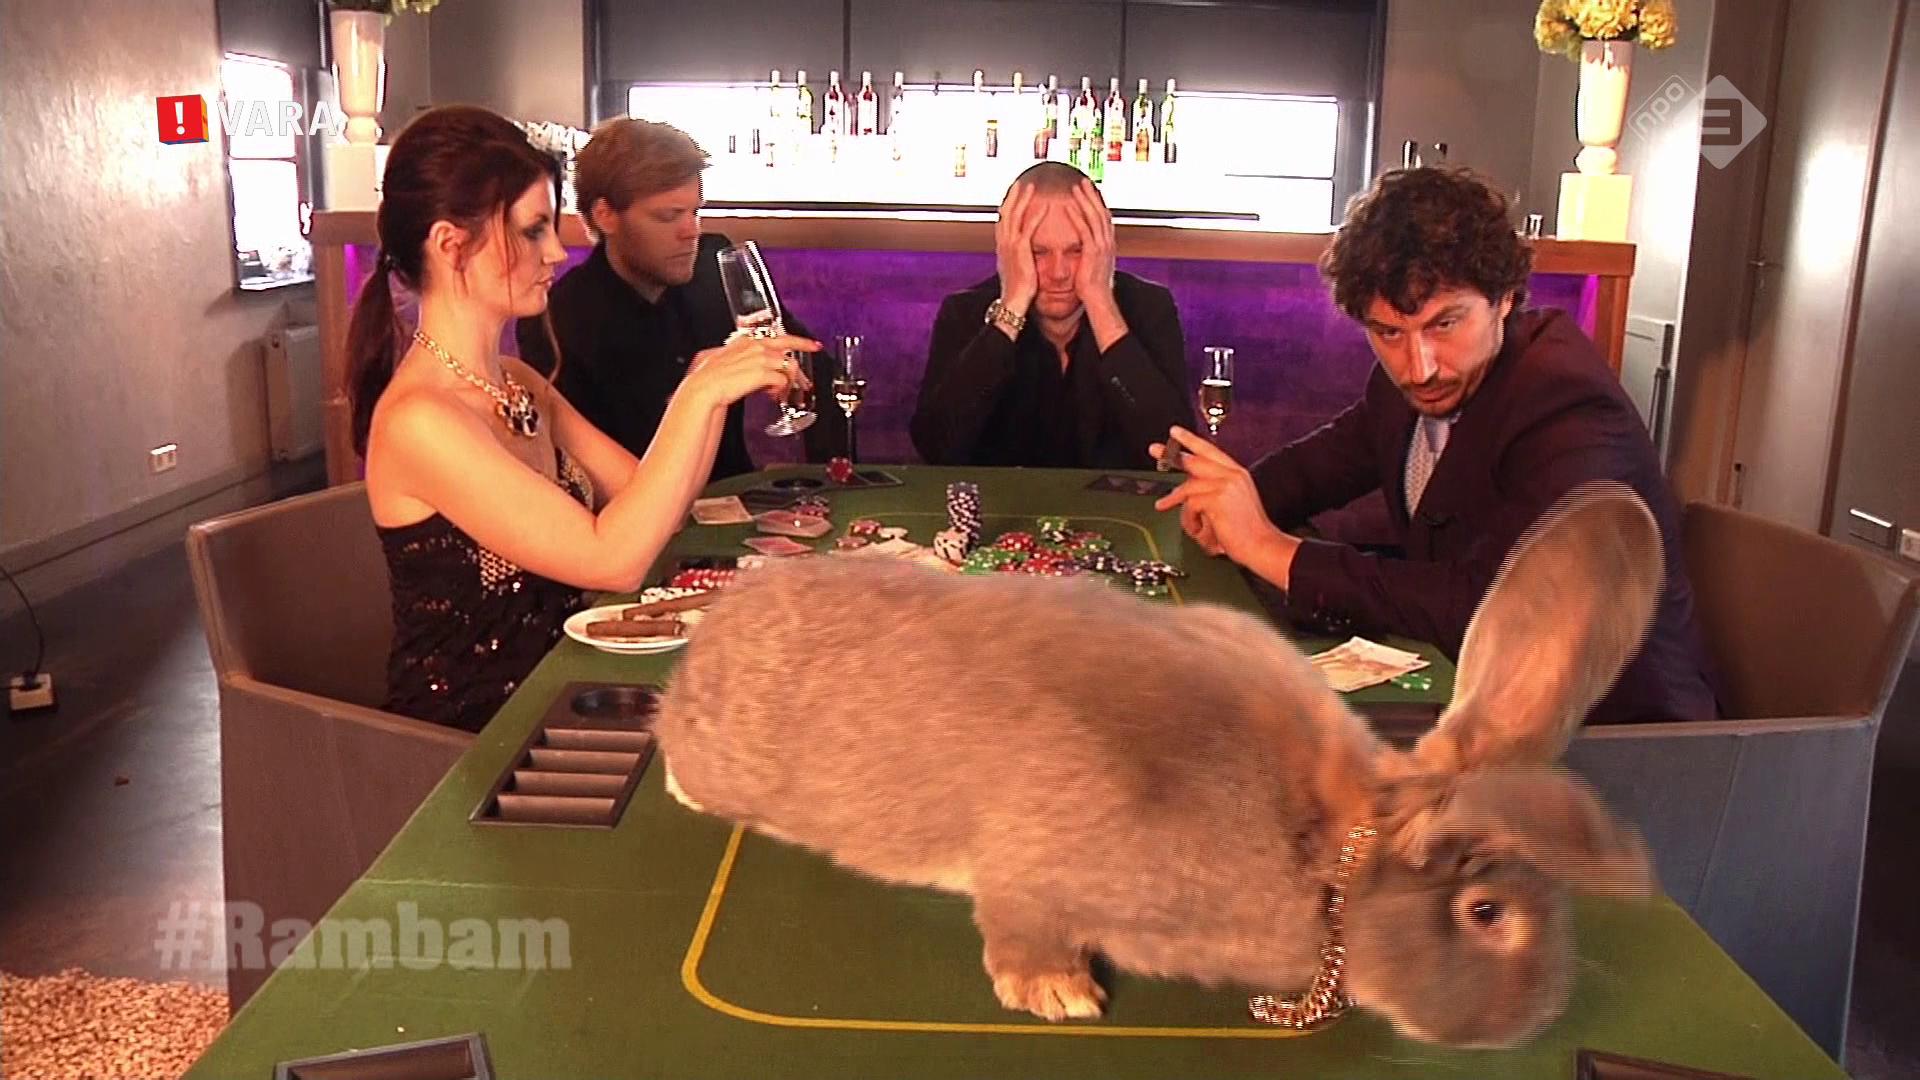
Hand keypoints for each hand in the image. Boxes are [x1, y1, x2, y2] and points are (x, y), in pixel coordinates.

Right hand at [685, 333, 818, 409]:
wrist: (703, 389)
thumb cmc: (706, 380)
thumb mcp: (719, 362)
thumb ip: (735, 361)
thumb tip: (745, 369)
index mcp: (743, 341)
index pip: (773, 335)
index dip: (792, 339)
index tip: (805, 341)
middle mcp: (754, 346)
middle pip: (787, 342)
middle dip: (804, 345)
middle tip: (815, 349)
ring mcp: (759, 358)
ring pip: (788, 364)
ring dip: (790, 380)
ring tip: (785, 392)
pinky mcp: (762, 372)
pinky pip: (782, 380)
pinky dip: (781, 390)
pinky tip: (774, 397)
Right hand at [994, 182, 1042, 316]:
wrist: (1014, 303)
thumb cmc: (1017, 289)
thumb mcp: (1015, 268)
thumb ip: (1016, 256)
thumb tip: (1018, 252)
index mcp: (1002, 247)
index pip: (1003, 220)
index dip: (1007, 205)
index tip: (1014, 194)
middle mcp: (1003, 243)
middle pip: (1005, 212)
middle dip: (1013, 196)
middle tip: (1020, 183)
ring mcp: (1010, 246)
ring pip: (1014, 216)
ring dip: (1023, 200)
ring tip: (1031, 187)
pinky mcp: (1021, 251)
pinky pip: (1028, 229)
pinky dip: (1035, 216)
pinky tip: (1044, 207)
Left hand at [1064, 179, 1116, 314]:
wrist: (1098, 301)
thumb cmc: (1093, 288)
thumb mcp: (1094, 266)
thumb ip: (1092, 254)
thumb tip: (1088, 250)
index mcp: (1108, 245)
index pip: (1104, 218)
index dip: (1098, 203)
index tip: (1091, 191)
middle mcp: (1107, 242)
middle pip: (1101, 212)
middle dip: (1093, 196)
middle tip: (1085, 181)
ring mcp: (1102, 247)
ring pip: (1094, 217)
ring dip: (1085, 200)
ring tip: (1077, 187)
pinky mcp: (1092, 253)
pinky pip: (1084, 230)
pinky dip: (1077, 217)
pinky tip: (1069, 206)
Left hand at [1152, 427, 1299, 584]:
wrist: (1262, 546)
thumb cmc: (1247, 531)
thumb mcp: (1232, 503)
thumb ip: (1214, 489)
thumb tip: (1187, 485)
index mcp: (1237, 473)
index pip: (1210, 451)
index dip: (1191, 440)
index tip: (1175, 432)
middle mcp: (1232, 475)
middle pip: (1196, 459)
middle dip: (1172, 454)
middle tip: (1154, 449)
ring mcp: (1226, 485)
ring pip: (1188, 486)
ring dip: (1175, 500)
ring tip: (1163, 505)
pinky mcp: (1218, 498)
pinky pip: (1190, 504)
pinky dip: (1190, 519)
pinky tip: (1198, 529)